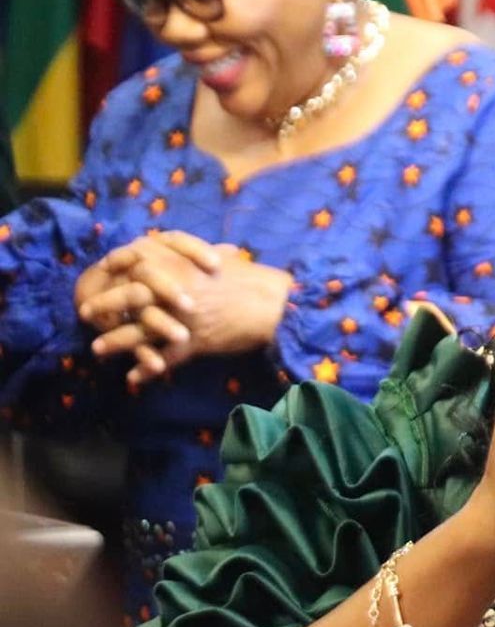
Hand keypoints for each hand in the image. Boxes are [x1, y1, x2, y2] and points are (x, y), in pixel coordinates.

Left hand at [84, 236, 292, 386]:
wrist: (276, 306)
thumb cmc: (255, 280)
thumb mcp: (225, 259)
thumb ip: (202, 254)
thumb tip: (194, 248)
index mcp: (184, 265)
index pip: (138, 262)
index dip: (117, 267)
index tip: (104, 271)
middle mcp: (177, 291)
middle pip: (130, 296)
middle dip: (104, 305)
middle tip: (86, 312)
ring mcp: (183, 318)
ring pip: (139, 330)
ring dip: (116, 341)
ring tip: (97, 348)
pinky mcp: (193, 342)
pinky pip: (164, 358)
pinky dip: (147, 370)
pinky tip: (133, 378)